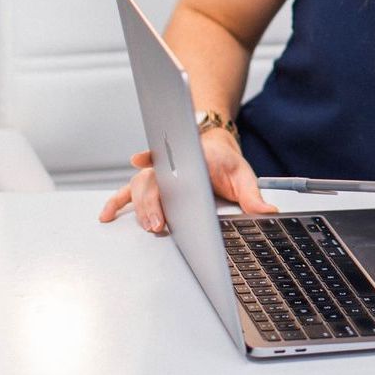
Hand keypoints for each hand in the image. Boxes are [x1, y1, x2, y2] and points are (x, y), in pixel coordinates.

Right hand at [97, 127, 276, 232]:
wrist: (214, 148)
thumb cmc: (225, 162)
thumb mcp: (243, 176)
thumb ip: (253, 196)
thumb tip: (267, 211)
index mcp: (193, 155)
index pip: (175, 157)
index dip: (158, 160)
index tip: (144, 163)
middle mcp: (170, 162)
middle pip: (154, 179)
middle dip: (153, 201)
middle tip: (158, 223)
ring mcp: (158, 173)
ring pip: (140, 185)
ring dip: (139, 205)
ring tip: (148, 225)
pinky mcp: (150, 184)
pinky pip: (128, 192)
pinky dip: (116, 202)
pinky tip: (107, 215)